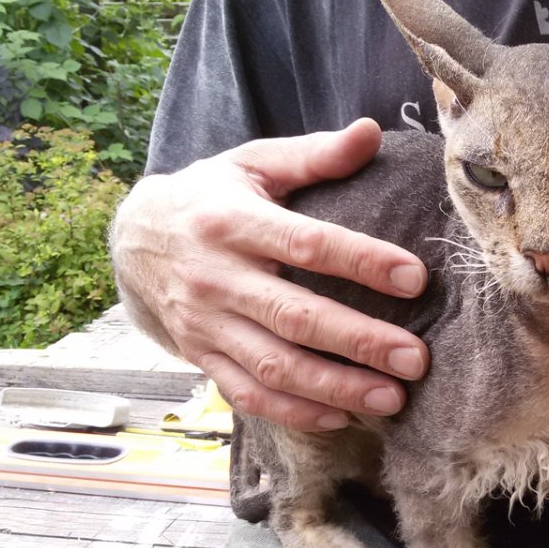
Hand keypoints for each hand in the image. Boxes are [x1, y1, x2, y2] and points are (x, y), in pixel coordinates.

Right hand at [110, 118, 430, 430]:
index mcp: (232, 221)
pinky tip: (341, 416)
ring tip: (393, 398)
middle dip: (360, 342)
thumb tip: (370, 131)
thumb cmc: (210, 197)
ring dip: (336, 387)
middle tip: (416, 359)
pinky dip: (294, 411)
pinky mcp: (201, 357)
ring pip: (274, 366)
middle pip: (295, 317)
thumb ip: (313, 154)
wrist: (133, 239)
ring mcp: (205, 324)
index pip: (306, 244)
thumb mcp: (253, 164)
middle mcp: (216, 277)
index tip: (415, 278)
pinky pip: (248, 394)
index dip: (362, 261)